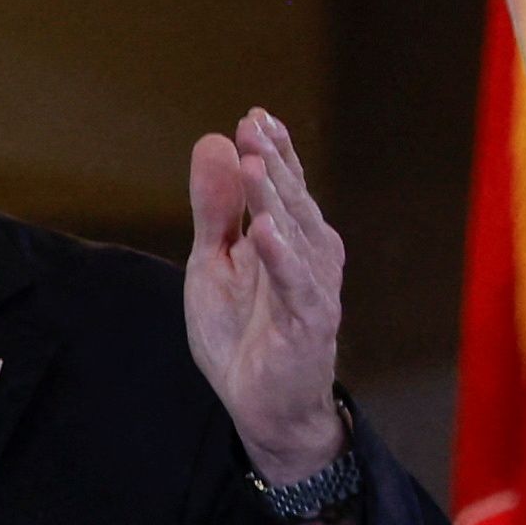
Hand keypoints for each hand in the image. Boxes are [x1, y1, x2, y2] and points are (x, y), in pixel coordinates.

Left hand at [186, 110, 346, 486]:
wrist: (262, 407)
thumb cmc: (243, 334)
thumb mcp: (214, 263)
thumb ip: (214, 209)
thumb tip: (213, 142)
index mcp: (288, 236)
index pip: (282, 184)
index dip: (271, 150)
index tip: (253, 116)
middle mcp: (309, 255)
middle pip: (292, 200)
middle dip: (272, 162)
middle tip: (252, 126)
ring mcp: (312, 288)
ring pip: (296, 235)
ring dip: (276, 199)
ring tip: (254, 165)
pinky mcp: (308, 324)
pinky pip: (296, 286)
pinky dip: (281, 257)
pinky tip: (265, 231)